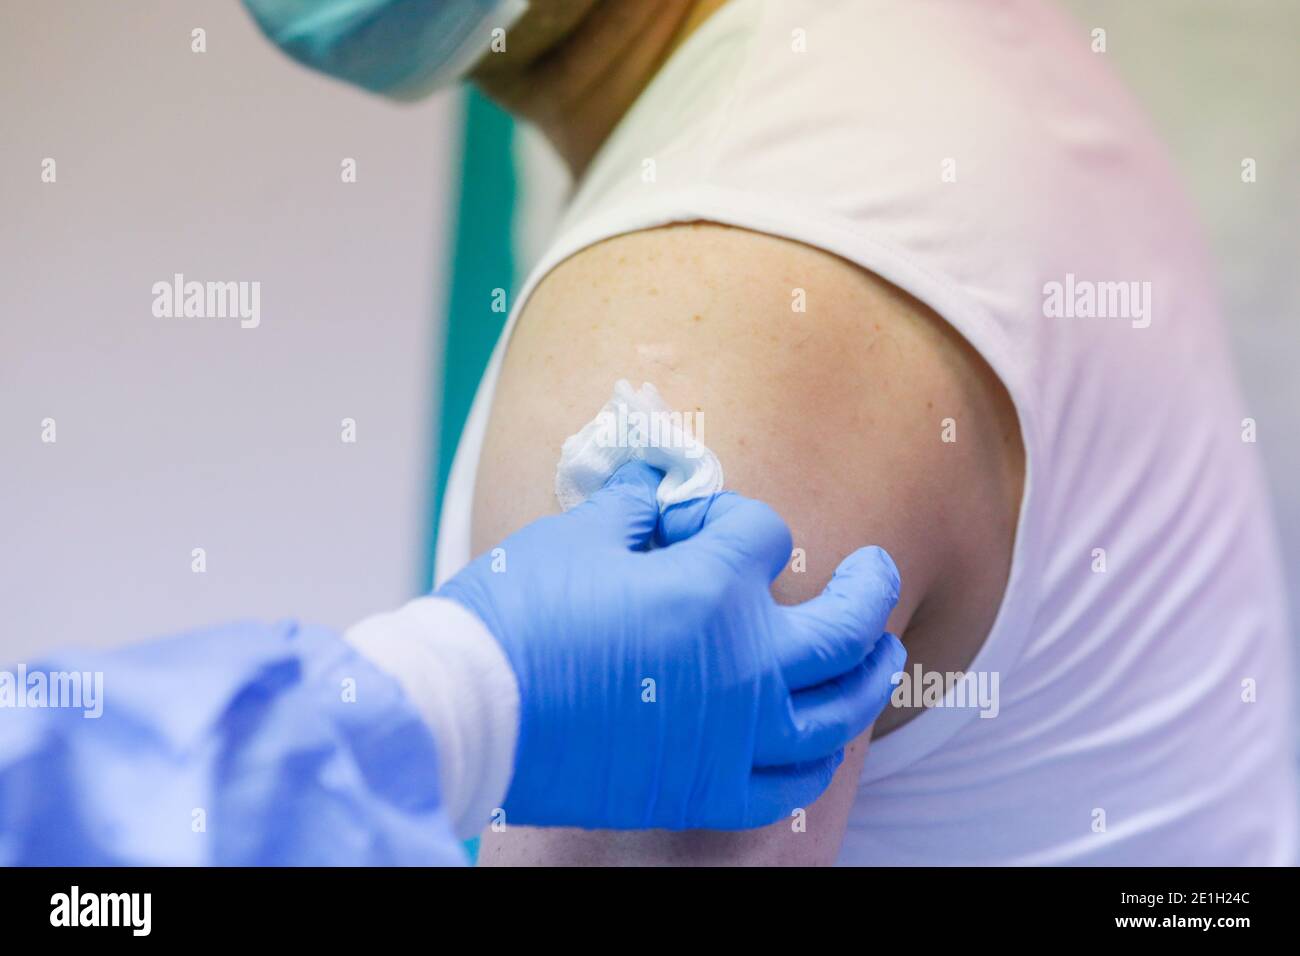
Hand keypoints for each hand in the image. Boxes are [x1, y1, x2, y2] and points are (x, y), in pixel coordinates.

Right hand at [437, 461, 904, 829]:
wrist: (463, 713)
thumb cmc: (515, 616)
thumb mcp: (575, 536)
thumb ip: (632, 506)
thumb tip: (653, 487)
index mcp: (711, 591)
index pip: (763, 534)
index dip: (731, 517)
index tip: (693, 524)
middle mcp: (742, 666)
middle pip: (844, 627)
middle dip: (871, 589)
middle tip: (880, 571)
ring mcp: (731, 736)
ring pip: (838, 713)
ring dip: (870, 678)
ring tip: (884, 658)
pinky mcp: (703, 791)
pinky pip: (787, 783)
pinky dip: (814, 757)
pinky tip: (821, 739)